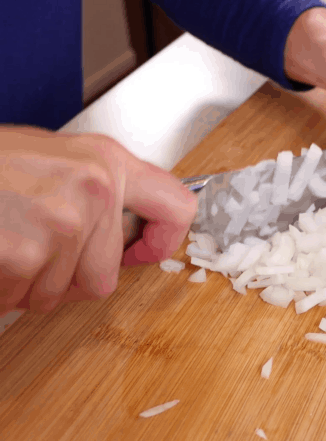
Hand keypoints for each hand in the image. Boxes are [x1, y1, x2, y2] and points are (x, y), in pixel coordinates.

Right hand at [0, 127, 196, 313]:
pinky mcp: (25, 253)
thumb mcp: (51, 159)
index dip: (163, 240)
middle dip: (67, 279)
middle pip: (105, 277)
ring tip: (4, 241)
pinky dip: (1, 289)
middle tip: (31, 250)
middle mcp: (94, 190)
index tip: (144, 252)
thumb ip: (94, 191)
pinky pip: (22, 297)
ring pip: (61, 293)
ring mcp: (61, 223)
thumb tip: (124, 232)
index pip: (177, 207)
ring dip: (29, 284)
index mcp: (106, 162)